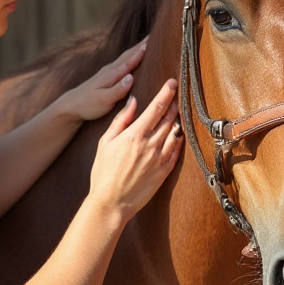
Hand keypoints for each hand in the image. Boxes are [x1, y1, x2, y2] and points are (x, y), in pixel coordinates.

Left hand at [57, 39, 147, 121]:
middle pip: (128, 54)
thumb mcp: (104, 100)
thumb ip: (118, 90)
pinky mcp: (106, 75)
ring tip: (147, 42)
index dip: (141, 52)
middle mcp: (110, 69)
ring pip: (125, 56)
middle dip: (141, 45)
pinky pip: (122, 61)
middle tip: (154, 35)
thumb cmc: (88, 104)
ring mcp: (107, 71)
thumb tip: (131, 77)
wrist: (71, 105)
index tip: (152, 41)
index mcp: (112, 75)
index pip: (129, 61)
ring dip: (136, 48)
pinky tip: (133, 56)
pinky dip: (131, 55)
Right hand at [88, 79, 182, 219]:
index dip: (166, 93)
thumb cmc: (104, 172)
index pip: (156, 108)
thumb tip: (132, 102)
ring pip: (175, 133)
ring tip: (179, 111)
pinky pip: (177, 151)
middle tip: (177, 94)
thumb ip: (120, 120)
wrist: (111, 202)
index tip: (171, 83)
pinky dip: (179, 140)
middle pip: (169, 118)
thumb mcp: (105, 142)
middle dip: (174, 103)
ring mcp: (159, 158)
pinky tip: (179, 134)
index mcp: (135, 135)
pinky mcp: (164, 171)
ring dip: (178, 120)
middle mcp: (150, 144)